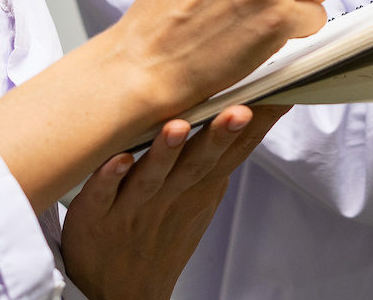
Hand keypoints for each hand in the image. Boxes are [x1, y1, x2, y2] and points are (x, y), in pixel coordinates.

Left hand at [63, 105, 287, 299]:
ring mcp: (133, 206)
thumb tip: (257, 109)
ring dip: (165, 152)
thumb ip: (223, 154)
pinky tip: (117, 160)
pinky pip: (101, 195)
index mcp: (199, 186)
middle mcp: (170, 194)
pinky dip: (108, 178)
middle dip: (219, 137)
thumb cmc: (161, 232)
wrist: (122, 291)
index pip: (232, 152)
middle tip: (239, 111)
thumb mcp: (202, 194)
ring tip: (178, 127)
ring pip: (151, 176)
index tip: (278, 93)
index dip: (255, 125)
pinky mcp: (94, 215)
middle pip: (198, 163)